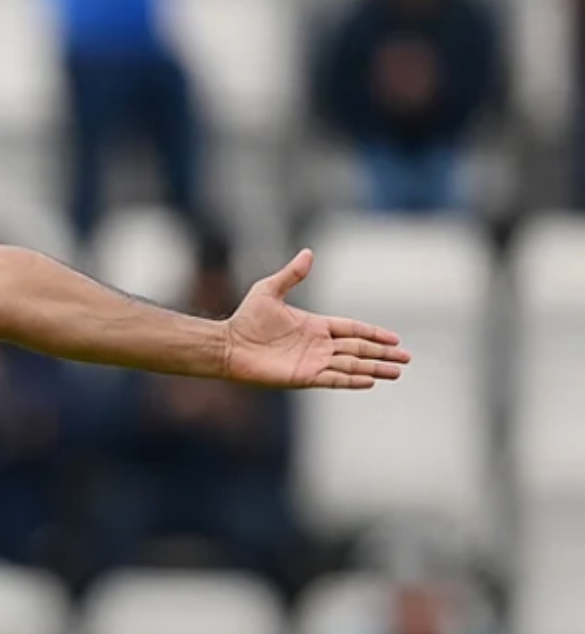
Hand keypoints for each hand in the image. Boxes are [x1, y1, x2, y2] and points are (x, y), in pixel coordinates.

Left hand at [222, 249, 411, 389]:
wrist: (227, 345)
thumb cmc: (245, 319)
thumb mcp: (269, 290)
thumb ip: (292, 275)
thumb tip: (308, 253)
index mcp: (315, 326)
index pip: (353, 329)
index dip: (374, 333)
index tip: (395, 338)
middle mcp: (318, 346)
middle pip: (359, 349)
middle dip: (382, 353)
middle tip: (406, 358)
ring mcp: (313, 362)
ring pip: (352, 365)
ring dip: (375, 368)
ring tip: (397, 372)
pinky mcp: (303, 377)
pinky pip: (334, 379)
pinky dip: (352, 380)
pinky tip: (370, 381)